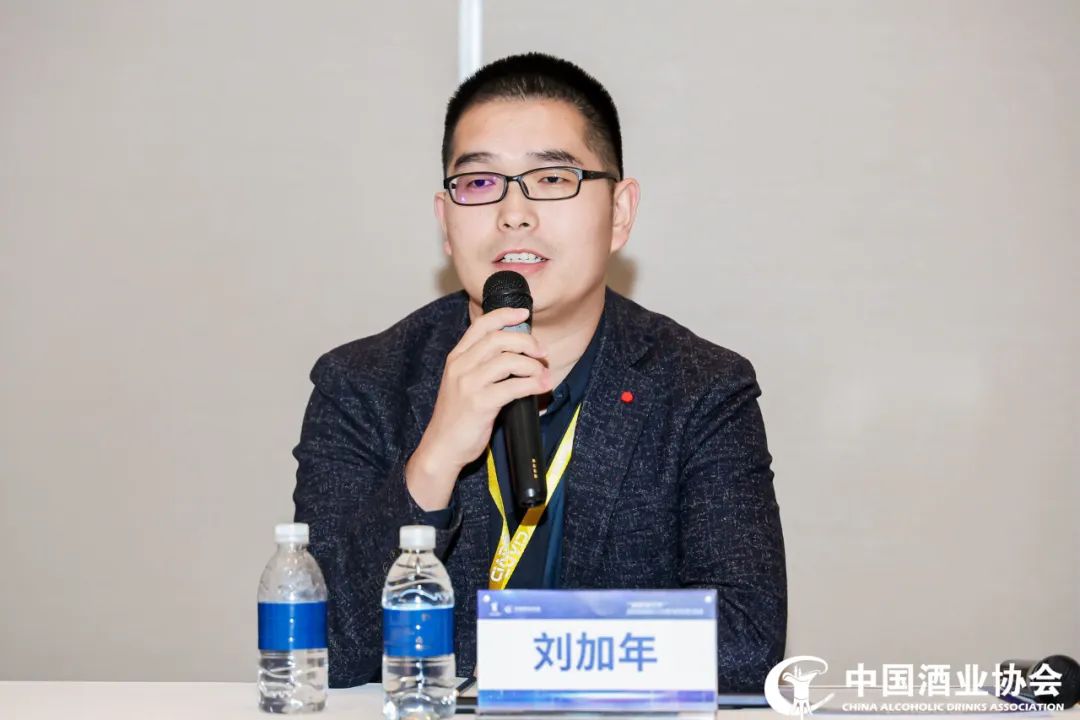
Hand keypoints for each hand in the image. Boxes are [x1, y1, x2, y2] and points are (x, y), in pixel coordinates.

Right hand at [405, 307, 551, 510]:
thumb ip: (482, 366)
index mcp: (456, 358)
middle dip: (526, 341)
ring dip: (533, 365)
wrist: (441, 448)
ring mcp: (469, 384)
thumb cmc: (457, 418)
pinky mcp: (480, 403)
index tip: (524, 314)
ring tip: (543, 374)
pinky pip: (514, 386)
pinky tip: (542, 387)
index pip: (481, 325)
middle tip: (541, 352)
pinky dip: (533, 384)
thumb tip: (516, 354)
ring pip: (508, 360)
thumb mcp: (462, 383)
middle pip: (499, 338)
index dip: (505, 315)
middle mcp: (460, 366)